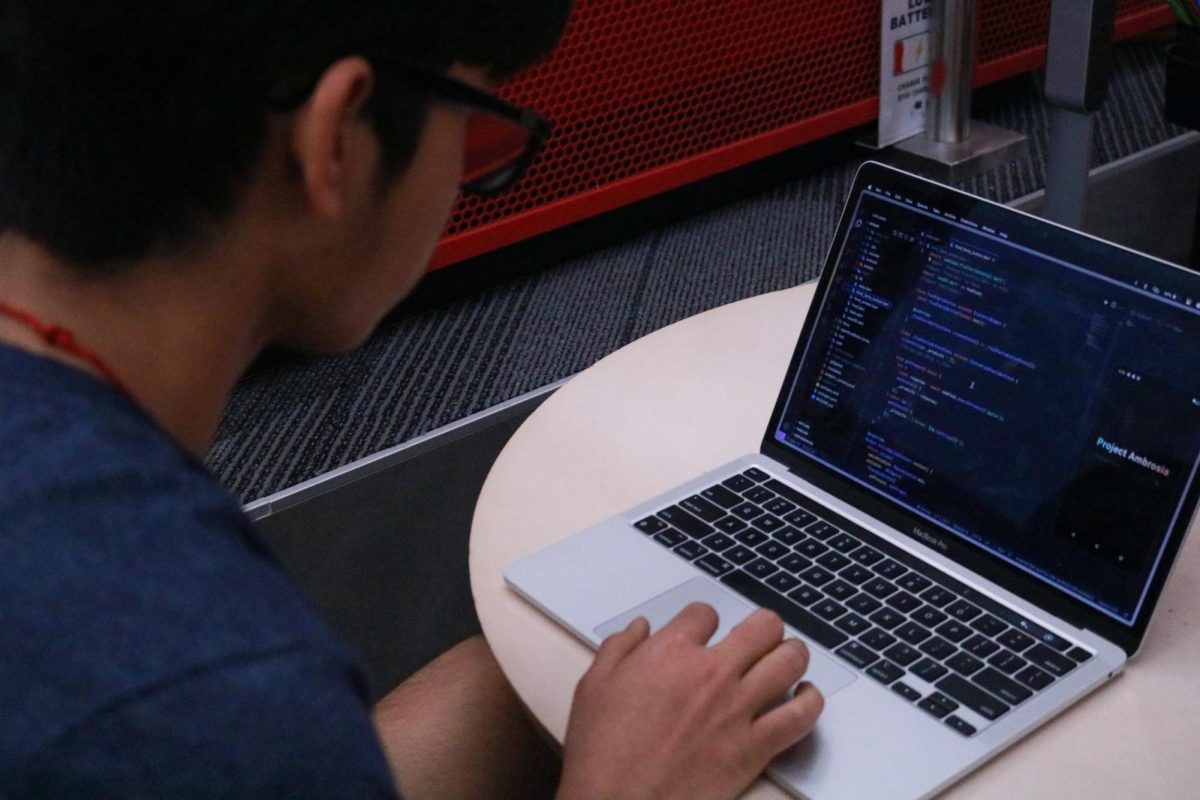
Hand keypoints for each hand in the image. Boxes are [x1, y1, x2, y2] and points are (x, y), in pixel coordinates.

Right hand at [556, 603, 823, 799]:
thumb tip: (639, 628)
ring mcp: (737, 709)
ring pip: (790, 660)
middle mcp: (711, 672)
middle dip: (762, 626)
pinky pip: (801, 716)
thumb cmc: (602, 751)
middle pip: (762, 626)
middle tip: (758, 636)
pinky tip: (804, 697)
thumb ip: (619, 648)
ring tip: (785, 659)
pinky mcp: (755, 747)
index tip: (703, 632)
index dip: (704, 620)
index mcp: (670, 652)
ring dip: (791, 654)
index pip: (705, 612)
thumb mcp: (593, 686)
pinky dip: (810, 701)